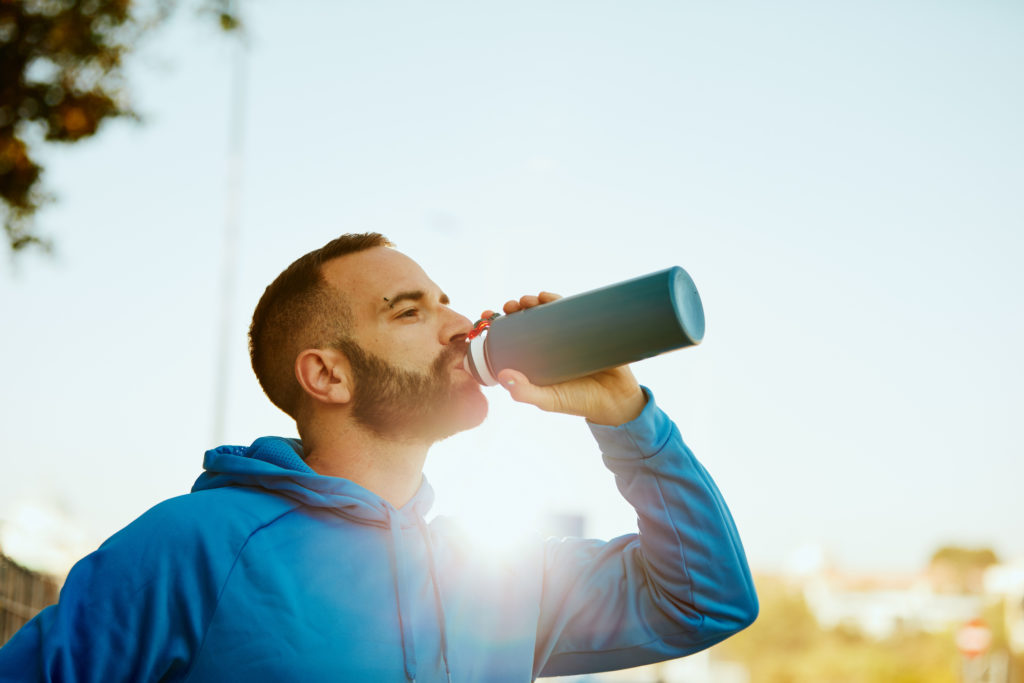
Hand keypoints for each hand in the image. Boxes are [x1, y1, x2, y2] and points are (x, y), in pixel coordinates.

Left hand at [481, 292, 646, 426]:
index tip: (487, 316)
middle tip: (509, 306)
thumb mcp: (548, 400)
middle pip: (528, 320)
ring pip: (547, 312)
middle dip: (516, 309)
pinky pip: (571, 311)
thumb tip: (504, 375)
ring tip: (527, 300)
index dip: (500, 325)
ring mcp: (569, 335)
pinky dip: (557, 301)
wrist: (616, 402)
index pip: (513, 338)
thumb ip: (526, 392)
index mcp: (537, 359)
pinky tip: (547, 297)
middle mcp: (550, 344)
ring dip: (533, 302)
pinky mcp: (588, 329)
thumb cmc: (578, 402)